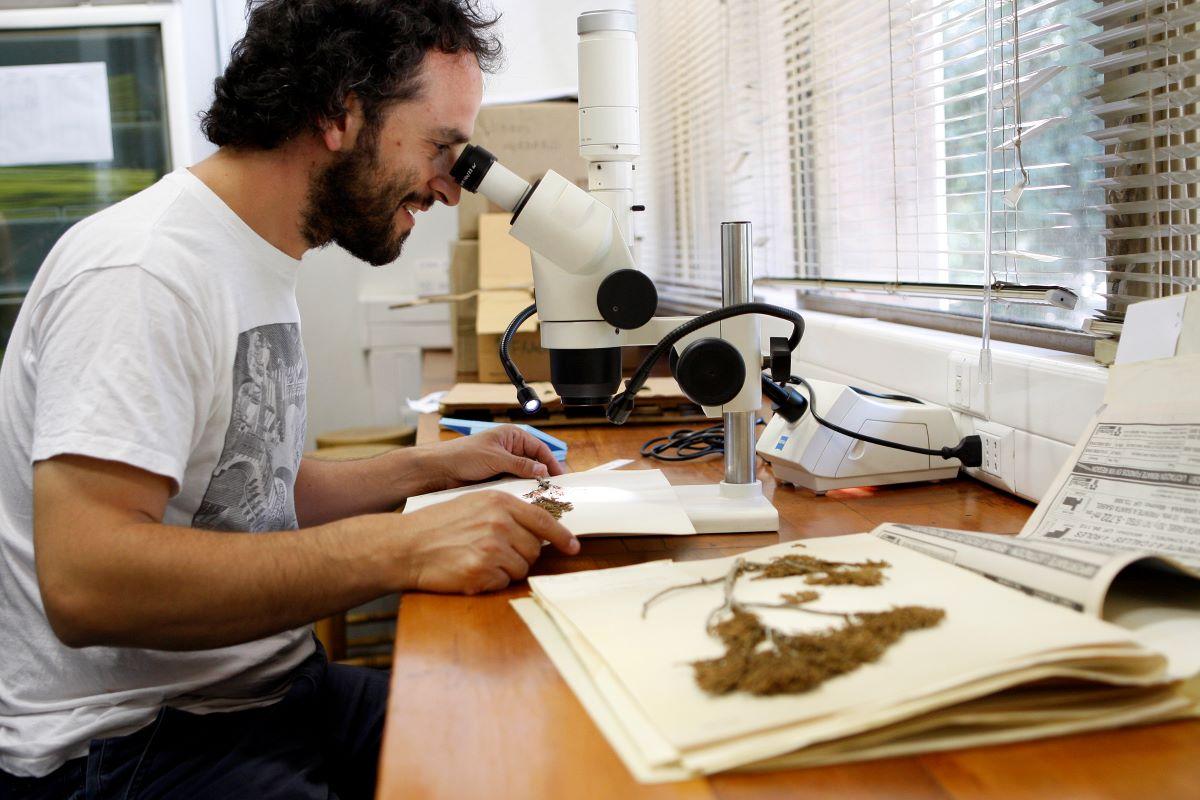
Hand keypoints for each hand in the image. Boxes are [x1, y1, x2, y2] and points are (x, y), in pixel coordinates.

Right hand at [398, 491, 578, 593]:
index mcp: (500, 502)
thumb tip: (537, 528)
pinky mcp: (481, 572)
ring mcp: (491, 548)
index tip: (573, 546)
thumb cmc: (438, 525)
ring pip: (521, 569)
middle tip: (494, 552)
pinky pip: (503, 583)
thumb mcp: (474, 504)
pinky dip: (491, 582)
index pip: (543, 520)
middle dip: (521, 555)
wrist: (406, 545)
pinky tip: (470, 571)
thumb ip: (506, 512)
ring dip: (505, 570)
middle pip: (534, 549)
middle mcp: (499, 523)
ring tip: (478, 559)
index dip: (562, 536)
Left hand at [417, 425, 565, 491]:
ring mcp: (503, 465)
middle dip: (543, 475)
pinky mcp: (496, 479)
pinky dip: (520, 491)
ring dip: (531, 485)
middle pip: (535, 463)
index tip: (560, 477)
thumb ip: (521, 464)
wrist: (439, 470)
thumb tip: (543, 471)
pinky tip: (525, 500)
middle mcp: (510, 450)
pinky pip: (514, 485)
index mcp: (512, 436)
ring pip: (525, 476)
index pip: (539, 448)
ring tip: (542, 497)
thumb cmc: (463, 455)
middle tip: (554, 490)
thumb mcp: (496, 458)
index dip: (551, 462)